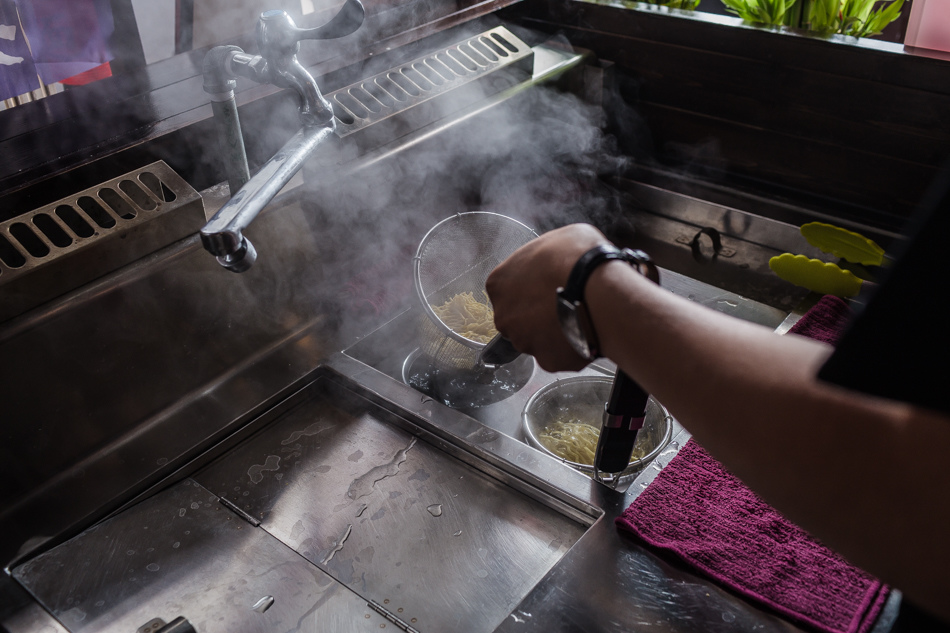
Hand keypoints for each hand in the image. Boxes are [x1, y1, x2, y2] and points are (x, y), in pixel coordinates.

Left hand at [486, 224, 611, 371]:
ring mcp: (524, 341)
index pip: (507, 289)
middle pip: (518, 318)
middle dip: (537, 314)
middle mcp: (505, 316)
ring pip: (537, 339)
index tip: (546, 285)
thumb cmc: (577, 260)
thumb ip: (544, 256)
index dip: (530, 287)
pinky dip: (570, 347)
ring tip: (578, 317)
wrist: (599, 291)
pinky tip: (585, 332)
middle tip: (563, 303)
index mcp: (499, 283)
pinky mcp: (547, 361)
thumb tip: (555, 259)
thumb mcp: (557, 238)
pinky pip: (558, 355)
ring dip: (553, 331)